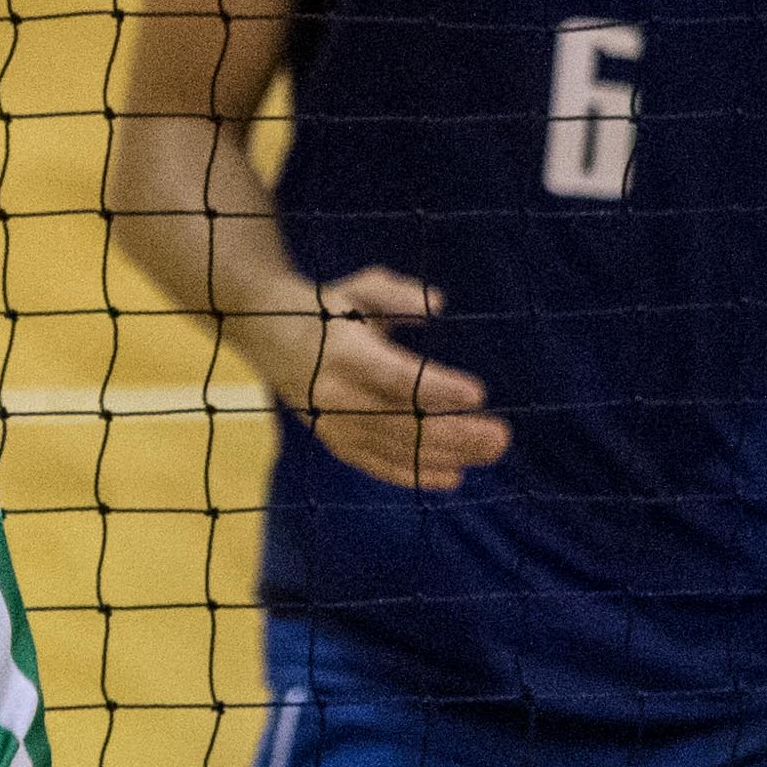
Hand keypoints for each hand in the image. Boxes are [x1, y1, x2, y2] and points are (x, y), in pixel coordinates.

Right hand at [262, 268, 513, 491]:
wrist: (264, 331)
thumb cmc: (325, 307)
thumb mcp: (358, 288)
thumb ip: (397, 293)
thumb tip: (438, 304)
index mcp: (344, 351)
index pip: (396, 377)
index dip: (437, 388)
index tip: (479, 393)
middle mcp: (336, 394)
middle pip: (403, 423)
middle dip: (457, 434)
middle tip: (502, 436)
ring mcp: (333, 422)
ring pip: (395, 450)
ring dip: (447, 456)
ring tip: (491, 452)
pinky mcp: (332, 439)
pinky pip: (376, 464)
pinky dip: (414, 474)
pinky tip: (453, 477)